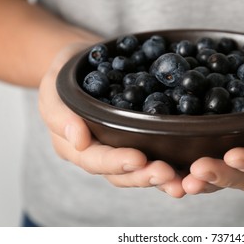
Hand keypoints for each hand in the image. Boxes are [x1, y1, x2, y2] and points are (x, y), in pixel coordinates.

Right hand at [38, 43, 185, 197]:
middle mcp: (102, 152)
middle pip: (122, 173)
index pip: (95, 160)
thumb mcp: (53, 88)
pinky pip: (156, 152)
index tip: (139, 159)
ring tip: (182, 181)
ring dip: (161, 177)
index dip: (116, 162)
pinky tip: (190, 164)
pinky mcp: (141, 137)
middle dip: (144, 176)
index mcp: (77, 145)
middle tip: (167, 174)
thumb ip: (59, 114)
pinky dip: (173, 161)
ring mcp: (122, 146)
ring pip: (141, 169)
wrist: (89, 62)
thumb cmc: (68, 75)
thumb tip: (78, 141)